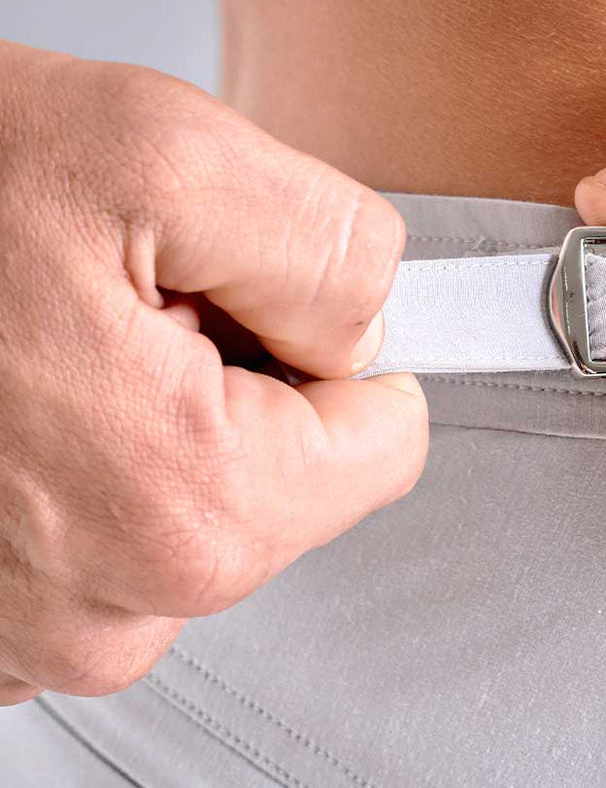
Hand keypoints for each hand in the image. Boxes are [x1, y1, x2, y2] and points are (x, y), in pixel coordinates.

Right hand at [0, 42, 425, 704]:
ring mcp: (40, 635)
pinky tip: (3, 408)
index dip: (331, 345)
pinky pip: (98, 540)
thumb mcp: (155, 152)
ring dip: (144, 423)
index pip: (385, 446)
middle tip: (114, 305)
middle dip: (230, 382)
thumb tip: (377, 319)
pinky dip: (71, 468)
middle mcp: (119, 611)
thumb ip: (326, 245)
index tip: (262, 299)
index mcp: (191, 512)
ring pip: (186, 510)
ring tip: (35, 351)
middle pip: (285, 484)